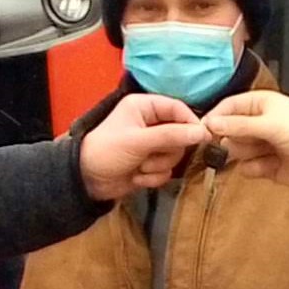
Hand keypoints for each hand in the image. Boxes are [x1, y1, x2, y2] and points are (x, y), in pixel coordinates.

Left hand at [78, 92, 208, 199]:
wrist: (86, 181)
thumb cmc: (107, 151)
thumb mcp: (139, 141)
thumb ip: (171, 136)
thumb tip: (203, 132)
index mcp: (144, 107)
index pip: (177, 108)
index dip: (190, 122)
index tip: (201, 137)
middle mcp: (149, 123)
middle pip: (180, 135)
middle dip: (166, 151)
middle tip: (150, 155)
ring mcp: (150, 145)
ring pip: (174, 155)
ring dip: (157, 166)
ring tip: (138, 167)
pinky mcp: (150, 164)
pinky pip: (166, 170)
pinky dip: (152, 177)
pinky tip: (136, 177)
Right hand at [207, 90, 288, 189]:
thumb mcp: (269, 124)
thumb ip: (238, 125)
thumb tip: (209, 124)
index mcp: (259, 104)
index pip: (228, 107)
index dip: (216, 117)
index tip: (204, 130)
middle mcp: (256, 123)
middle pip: (228, 132)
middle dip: (234, 140)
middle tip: (246, 143)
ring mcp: (260, 145)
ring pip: (236, 151)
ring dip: (247, 154)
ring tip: (267, 153)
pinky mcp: (264, 165)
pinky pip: (247, 168)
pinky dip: (256, 168)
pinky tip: (270, 166)